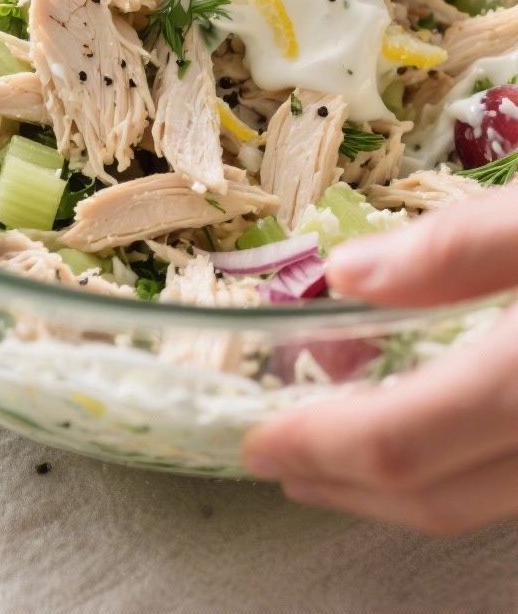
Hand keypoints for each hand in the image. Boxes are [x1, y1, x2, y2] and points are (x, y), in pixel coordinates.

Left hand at [241, 185, 517, 532]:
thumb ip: (459, 247)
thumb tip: (347, 273)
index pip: (403, 441)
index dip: (319, 445)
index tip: (257, 437)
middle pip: (436, 496)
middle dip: (342, 482)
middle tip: (277, 458)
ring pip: (474, 502)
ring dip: (393, 486)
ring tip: (331, 453)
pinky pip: (505, 482)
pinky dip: (447, 468)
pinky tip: (421, 429)